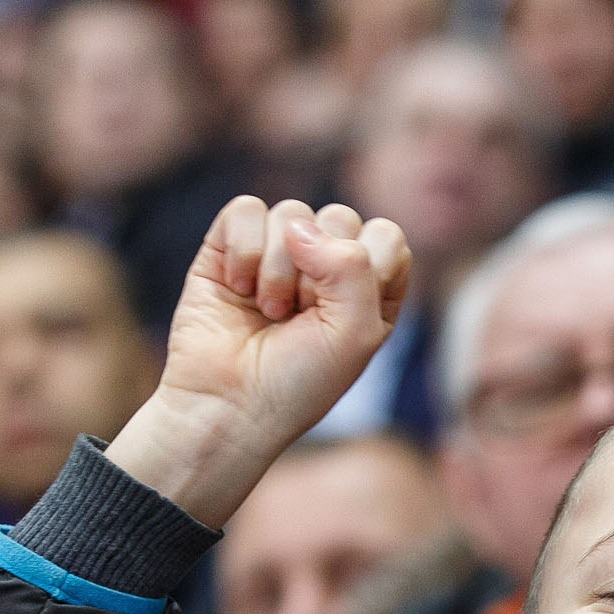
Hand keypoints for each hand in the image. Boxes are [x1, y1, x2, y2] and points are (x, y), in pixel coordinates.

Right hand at [107, 197, 411, 527]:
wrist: (228, 404)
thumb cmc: (299, 381)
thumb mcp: (355, 335)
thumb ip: (353, 267)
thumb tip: (300, 228)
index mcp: (369, 288)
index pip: (385, 237)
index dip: (367, 269)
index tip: (342, 315)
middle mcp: (327, 265)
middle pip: (339, 217)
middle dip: (319, 273)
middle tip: (300, 318)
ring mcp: (279, 252)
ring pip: (292, 214)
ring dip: (278, 269)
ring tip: (269, 312)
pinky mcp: (231, 245)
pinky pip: (246, 210)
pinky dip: (243, 249)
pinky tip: (238, 287)